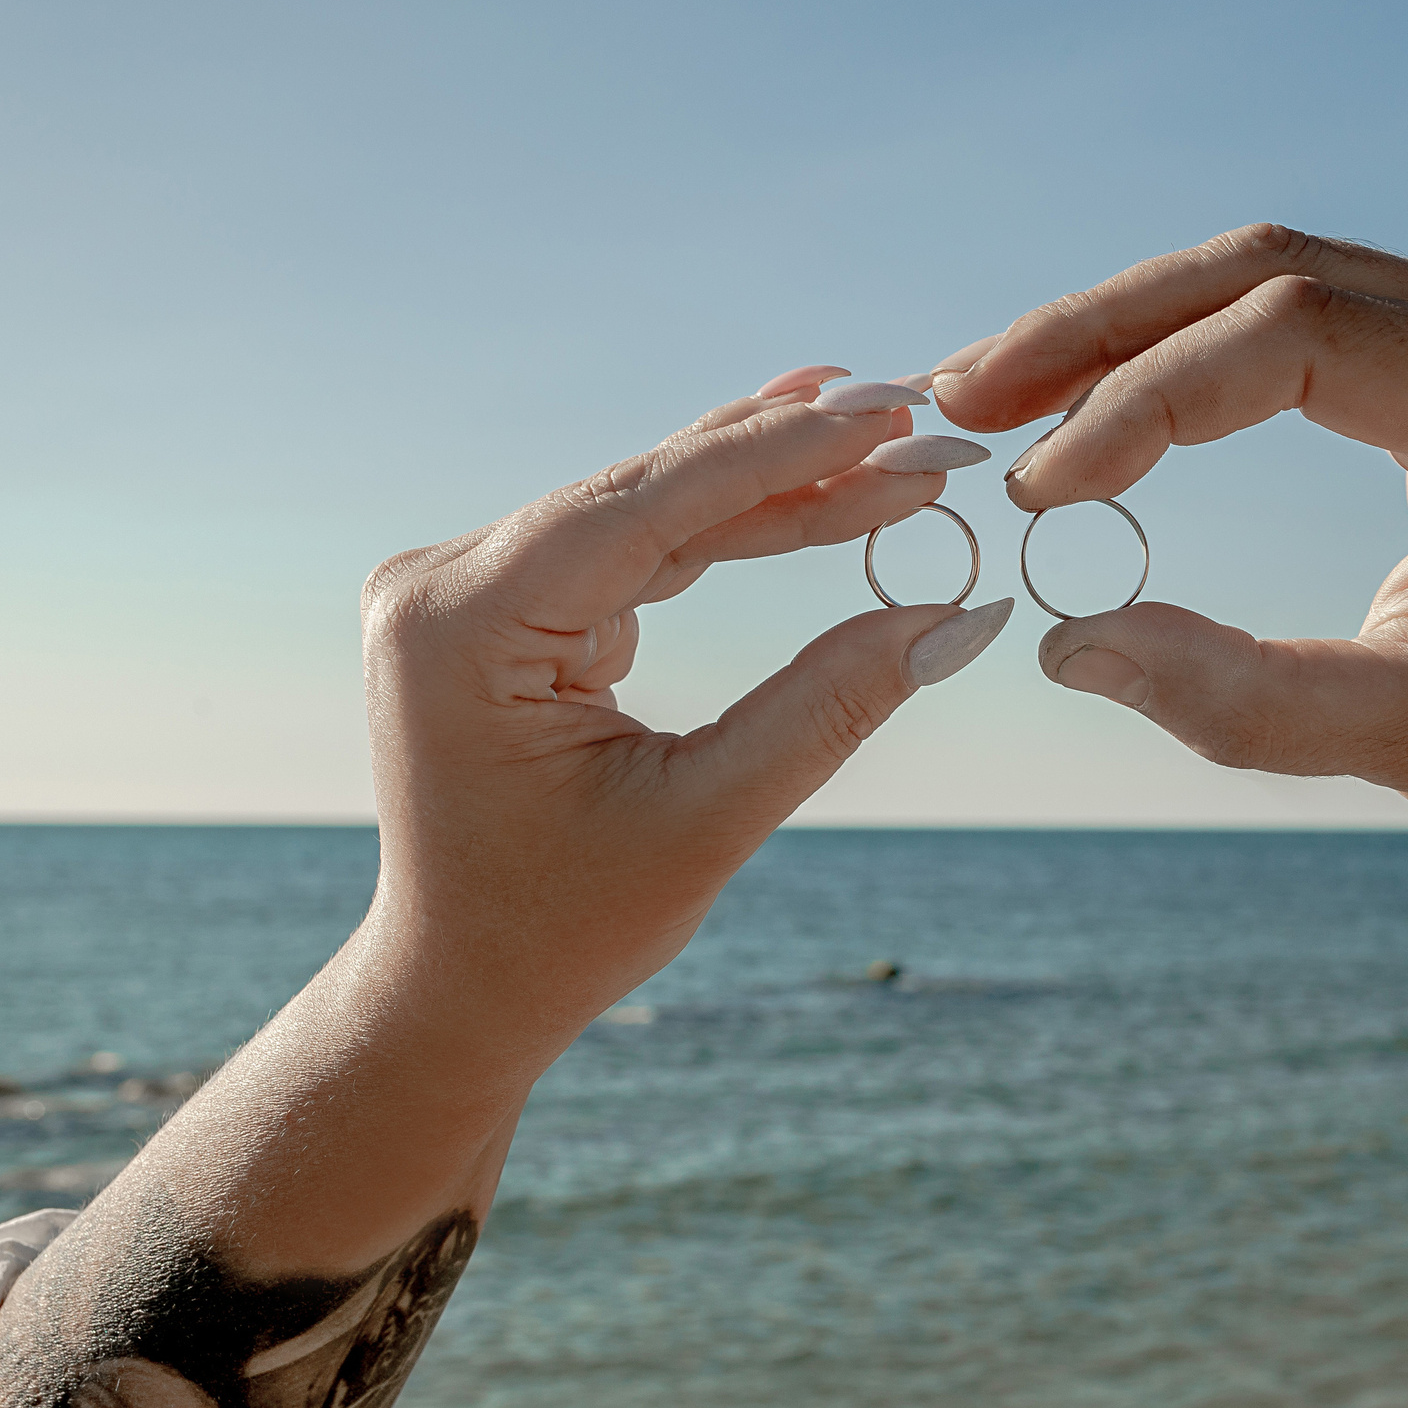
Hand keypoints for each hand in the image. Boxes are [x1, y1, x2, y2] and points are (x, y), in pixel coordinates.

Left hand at [361, 376, 1009, 1070]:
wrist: (460, 989)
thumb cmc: (564, 928)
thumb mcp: (708, 819)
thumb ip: (828, 707)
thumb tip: (961, 620)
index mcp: (462, 626)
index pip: (646, 507)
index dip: (780, 457)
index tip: (891, 419)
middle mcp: (446, 583)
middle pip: (651, 493)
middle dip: (792, 459)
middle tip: (917, 418)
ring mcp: (469, 588)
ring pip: (650, 509)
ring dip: (771, 479)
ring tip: (885, 430)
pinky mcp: (503, 604)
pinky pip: (632, 544)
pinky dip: (725, 522)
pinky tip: (803, 460)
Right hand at [931, 223, 1407, 861]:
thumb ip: (1237, 697)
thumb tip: (1063, 644)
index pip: (1296, 334)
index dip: (1146, 400)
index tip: (1045, 489)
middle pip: (1264, 269)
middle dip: (1102, 332)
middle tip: (967, 396)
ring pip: (1268, 280)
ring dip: (1127, 334)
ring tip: (1000, 395)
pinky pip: (1297, 325)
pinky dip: (1186, 361)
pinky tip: (1099, 405)